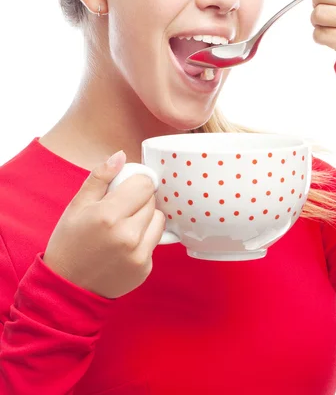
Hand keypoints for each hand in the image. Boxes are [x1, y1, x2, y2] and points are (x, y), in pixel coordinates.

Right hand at [44, 151, 165, 298]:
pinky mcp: (145, 268)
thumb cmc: (69, 243)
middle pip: (151, 201)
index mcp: (108, 216)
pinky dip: (144, 239)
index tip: (126, 189)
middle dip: (139, 201)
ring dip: (146, 219)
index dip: (136, 184)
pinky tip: (124, 246)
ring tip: (124, 227)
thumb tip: (121, 156)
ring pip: (158, 219)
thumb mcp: (76, 206)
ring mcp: (138, 254)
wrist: (66, 289)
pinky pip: (155, 241)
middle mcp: (127, 235)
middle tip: (120, 210)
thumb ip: (100, 178)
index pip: (144, 184)